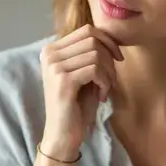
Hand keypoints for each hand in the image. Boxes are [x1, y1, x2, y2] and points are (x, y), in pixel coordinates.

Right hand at [38, 24, 123, 159]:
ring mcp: (54, 66)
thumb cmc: (76, 105)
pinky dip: (105, 82)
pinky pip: (95, 68)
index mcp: (51, 50)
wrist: (63, 134)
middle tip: (111, 80)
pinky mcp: (63, 80)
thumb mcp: (84, 74)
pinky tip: (102, 96)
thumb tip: (111, 38)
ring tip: (105, 89)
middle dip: (109, 58)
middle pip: (92, 39)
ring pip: (96, 53)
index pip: (87, 30)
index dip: (107, 41)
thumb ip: (91, 54)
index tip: (117, 59)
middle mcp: (49, 54)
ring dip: (108, 73)